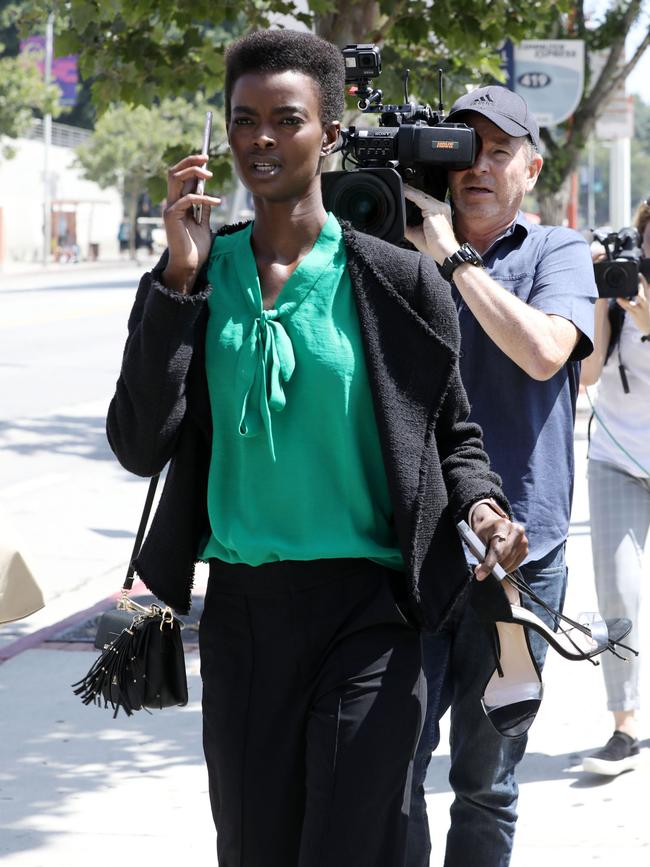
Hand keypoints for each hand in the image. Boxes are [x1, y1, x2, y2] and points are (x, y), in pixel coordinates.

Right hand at [162, 154, 221, 293]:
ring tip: (210, 174)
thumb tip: (210, 197)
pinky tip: (217, 201)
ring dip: (193, 172)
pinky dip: (203, 198)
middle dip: (190, 161)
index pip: (181, 177)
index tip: (206, 160)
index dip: (191, 166)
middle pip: (174, 172)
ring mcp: (170, 208)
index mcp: (179, 203)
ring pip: (175, 178)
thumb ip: (204, 210)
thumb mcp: (203, 225)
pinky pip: (187, 199)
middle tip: (206, 158)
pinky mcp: (171, 216)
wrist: (190, 265)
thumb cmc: (196, 248)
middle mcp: (172, 203)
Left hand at [403, 184, 458, 263]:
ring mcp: (439, 207)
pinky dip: (411, 194)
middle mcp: (440, 207)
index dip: (413, 196)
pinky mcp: (435, 209)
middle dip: (411, 191)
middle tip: (400, 186)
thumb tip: (399, 223)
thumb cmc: (434, 246)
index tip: (403, 193)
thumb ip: (408, 227)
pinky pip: (420, 199)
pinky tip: (404, 191)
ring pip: (421, 195)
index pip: (424, 200)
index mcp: (438, 212)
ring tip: (400, 187)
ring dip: (410, 191)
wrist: (444, 251)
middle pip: (423, 196)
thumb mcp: (416, 234)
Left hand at [469, 503, 527, 580]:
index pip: (496, 549)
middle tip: (480, 572)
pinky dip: (506, 567)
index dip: (488, 564)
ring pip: (510, 562)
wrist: (495, 524)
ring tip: (491, 564)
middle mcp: (516, 530)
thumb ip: (479, 553)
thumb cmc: (485, 532)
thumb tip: (480, 571)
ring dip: (499, 567)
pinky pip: (516, 564)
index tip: (480, 575)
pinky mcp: (525, 548)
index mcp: (503, 525)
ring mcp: (523, 540)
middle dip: (493, 567)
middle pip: (504, 557)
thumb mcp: (478, 539)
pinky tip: (500, 562)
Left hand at [616, 276, 649, 335]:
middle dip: (640, 286)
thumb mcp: (646, 305)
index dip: (643, 281)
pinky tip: (619, 299)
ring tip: (620, 293)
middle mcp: (645, 303)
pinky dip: (623, 303)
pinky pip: (629, 308)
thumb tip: (638, 291)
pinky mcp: (636, 315)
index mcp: (647, 300)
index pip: (647, 289)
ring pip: (636, 301)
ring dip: (629, 295)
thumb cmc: (646, 316)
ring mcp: (640, 309)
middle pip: (643, 293)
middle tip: (635, 279)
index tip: (639, 274)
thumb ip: (642, 298)